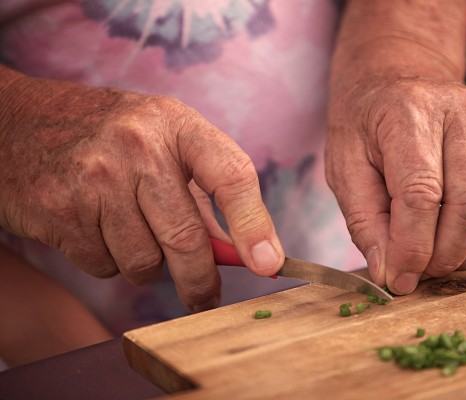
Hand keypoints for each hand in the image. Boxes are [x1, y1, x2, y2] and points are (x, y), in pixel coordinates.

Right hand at [0, 68, 284, 311]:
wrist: (18, 124)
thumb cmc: (109, 138)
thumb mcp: (164, 145)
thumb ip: (207, 199)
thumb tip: (248, 254)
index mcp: (176, 124)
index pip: (232, 175)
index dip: (255, 225)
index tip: (270, 265)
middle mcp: (137, 146)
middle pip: (187, 239)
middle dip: (200, 281)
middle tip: (204, 298)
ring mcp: (95, 177)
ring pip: (143, 263)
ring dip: (144, 264)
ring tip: (127, 231)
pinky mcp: (59, 209)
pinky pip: (103, 266)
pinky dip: (106, 260)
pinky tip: (94, 228)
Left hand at [326, 75, 465, 293]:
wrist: (394, 75)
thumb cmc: (363, 123)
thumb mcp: (343, 167)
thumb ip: (365, 221)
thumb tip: (390, 274)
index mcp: (408, 115)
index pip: (422, 194)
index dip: (411, 247)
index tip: (397, 279)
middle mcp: (459, 115)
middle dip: (442, 255)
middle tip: (415, 273)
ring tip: (433, 261)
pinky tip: (456, 245)